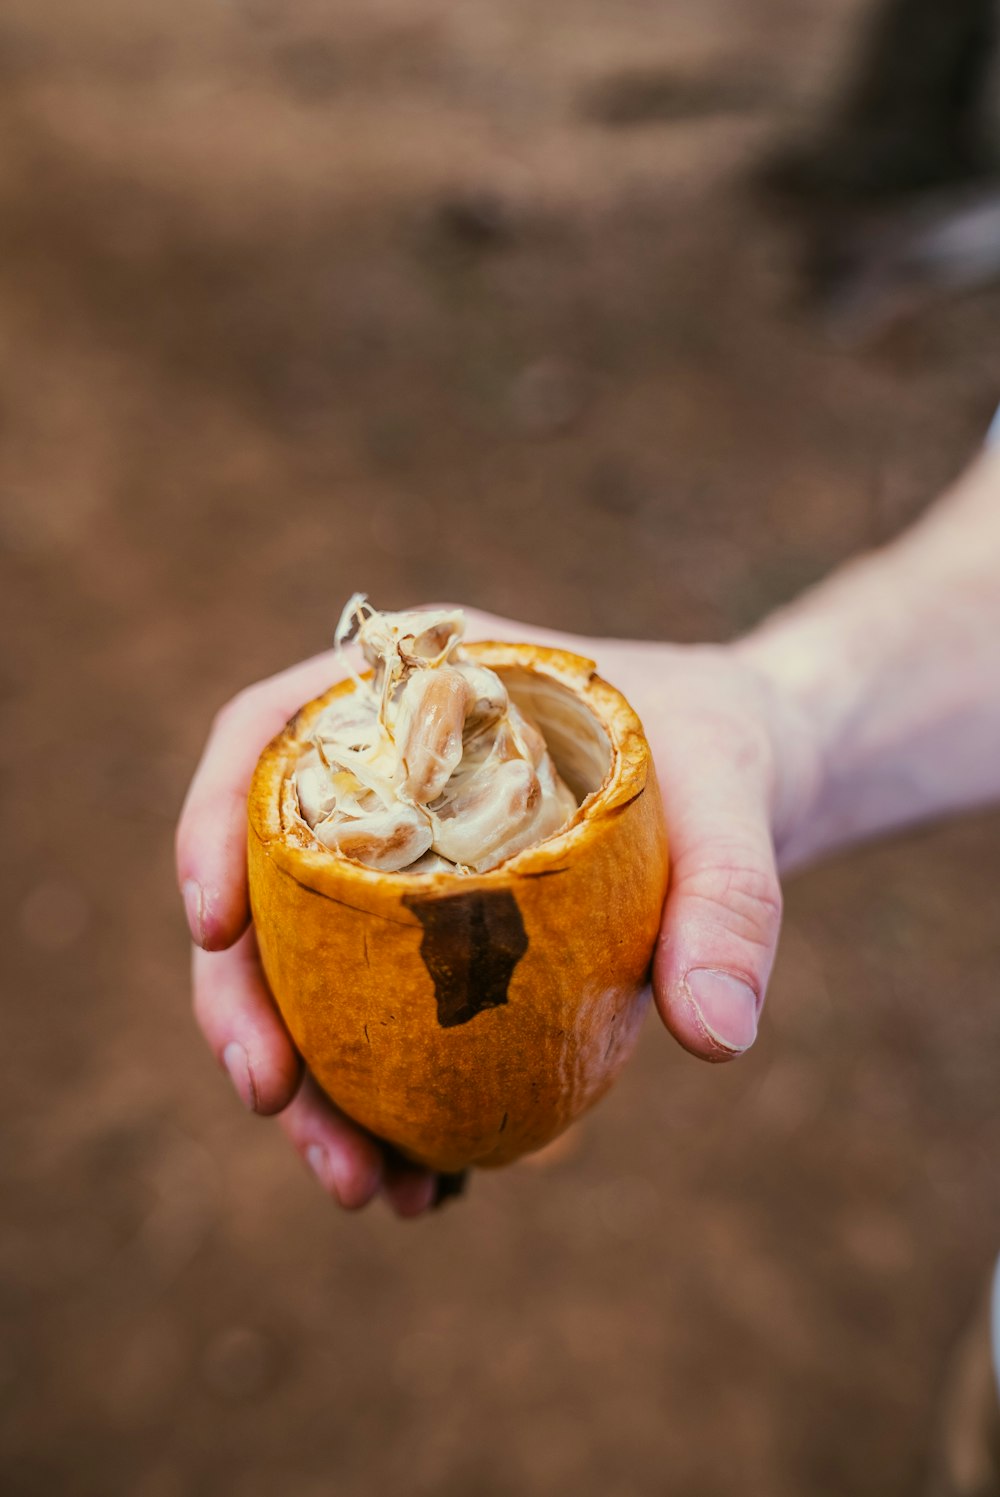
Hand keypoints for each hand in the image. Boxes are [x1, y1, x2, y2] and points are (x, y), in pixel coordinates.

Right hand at [176, 612, 818, 1215]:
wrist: (748, 778)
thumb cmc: (721, 755)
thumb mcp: (736, 803)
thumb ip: (731, 902)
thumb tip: (715, 1034)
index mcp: (416, 689)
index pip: (271, 732)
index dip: (213, 822)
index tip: (211, 929)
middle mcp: (383, 775)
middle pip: (262, 876)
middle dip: (243, 998)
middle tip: (271, 1099)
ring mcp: (398, 863)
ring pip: (303, 968)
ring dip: (308, 1081)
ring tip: (362, 1184)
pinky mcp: (427, 938)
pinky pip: (371, 1015)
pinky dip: (380, 1098)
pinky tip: (422, 1180)